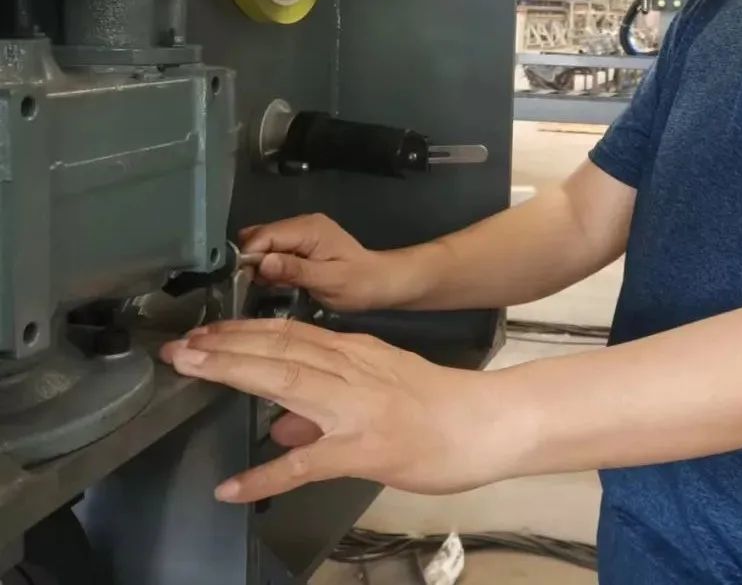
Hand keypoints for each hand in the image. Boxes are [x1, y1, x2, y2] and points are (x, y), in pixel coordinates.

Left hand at [160, 320, 523, 502]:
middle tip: (179, 345)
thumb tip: (283, 426)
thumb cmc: (437, 405)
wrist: (485, 422)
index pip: (289, 333)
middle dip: (224, 344)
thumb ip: (329, 400)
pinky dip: (265, 475)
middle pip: (278, 349)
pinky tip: (234, 488)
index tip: (203, 332)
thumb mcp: (380, 386)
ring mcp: (354, 406)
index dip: (242, 330)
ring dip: (235, 373)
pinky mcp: (363, 449)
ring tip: (192, 369)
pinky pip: (305, 464)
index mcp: (353, 353)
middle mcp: (349, 368)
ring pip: (286, 381)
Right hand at [240, 214, 394, 310]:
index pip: (265, 234)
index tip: (244, 280)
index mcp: (309, 228)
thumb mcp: (328, 280)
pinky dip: (271, 266)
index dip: (250, 255)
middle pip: (261, 236)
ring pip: (265, 243)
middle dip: (252, 260)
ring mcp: (302, 233)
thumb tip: (262, 262)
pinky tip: (280, 282)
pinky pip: (275, 250)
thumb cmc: (358, 283)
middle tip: (260, 285)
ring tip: (272, 285)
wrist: (380, 282)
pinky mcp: (301, 244)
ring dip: (261, 264)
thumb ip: (295, 270)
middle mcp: (303, 224)